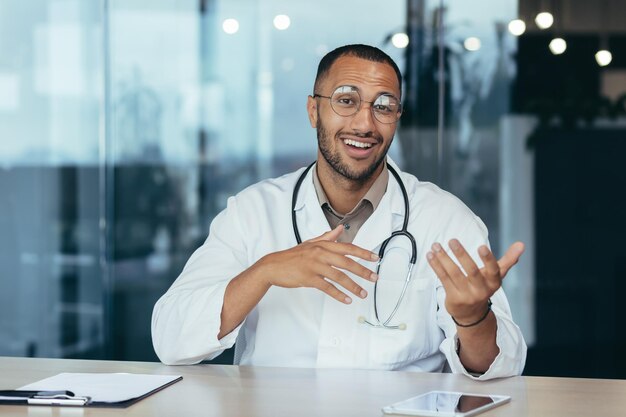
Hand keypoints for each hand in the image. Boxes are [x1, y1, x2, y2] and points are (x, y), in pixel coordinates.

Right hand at [260, 225, 378, 303]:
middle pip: (346, 262)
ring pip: (339, 276)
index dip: (363, 253)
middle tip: (374, 278)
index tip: (375, 258)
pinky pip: (327, 288)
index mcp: (322, 245)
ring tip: (363, 294)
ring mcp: (314, 266)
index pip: (347, 248)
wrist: (273, 266)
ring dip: (353, 286)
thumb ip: (327, 237)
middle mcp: (320, 253)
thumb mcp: (310, 244)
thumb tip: (340, 229)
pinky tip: (347, 300)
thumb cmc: (292, 256)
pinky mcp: (308, 278)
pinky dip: (339, 295)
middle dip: (363, 271)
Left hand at [426, 239, 523, 323]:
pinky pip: (443, 279)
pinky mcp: (453, 298)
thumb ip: (509, 260)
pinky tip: (431, 255)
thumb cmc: (484, 287)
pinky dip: (436, 266)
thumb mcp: (497, 275)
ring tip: (436, 245)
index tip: (482, 246)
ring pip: (454, 274)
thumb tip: (522, 244)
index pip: (493, 270)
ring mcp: (466, 295)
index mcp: (493, 282)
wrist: (472, 314)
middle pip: (471, 271)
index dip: (488, 259)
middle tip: (452, 240)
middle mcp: (481, 290)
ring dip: (443, 258)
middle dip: (461, 255)